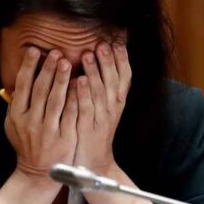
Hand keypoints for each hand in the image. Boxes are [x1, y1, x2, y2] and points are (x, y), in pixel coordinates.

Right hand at [4, 48, 79, 181]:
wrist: (37, 172)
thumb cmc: (26, 144)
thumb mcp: (13, 125)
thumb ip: (15, 104)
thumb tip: (18, 80)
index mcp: (16, 116)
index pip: (22, 86)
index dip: (28, 67)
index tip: (35, 50)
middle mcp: (30, 122)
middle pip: (40, 90)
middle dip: (47, 69)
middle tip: (56, 52)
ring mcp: (48, 130)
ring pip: (56, 100)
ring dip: (62, 80)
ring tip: (68, 62)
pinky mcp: (64, 137)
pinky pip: (71, 114)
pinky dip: (76, 98)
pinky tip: (81, 84)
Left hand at [75, 41, 130, 174]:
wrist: (93, 162)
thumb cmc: (95, 130)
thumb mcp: (104, 107)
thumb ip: (103, 86)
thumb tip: (100, 60)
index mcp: (117, 101)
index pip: (124, 76)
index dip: (122, 58)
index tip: (117, 41)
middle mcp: (112, 108)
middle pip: (114, 80)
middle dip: (108, 60)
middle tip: (101, 43)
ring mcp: (101, 119)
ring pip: (100, 92)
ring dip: (95, 72)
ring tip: (88, 54)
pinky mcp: (87, 129)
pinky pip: (86, 109)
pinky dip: (83, 94)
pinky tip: (78, 81)